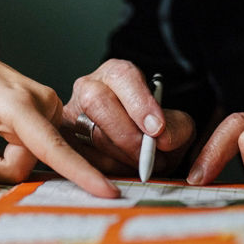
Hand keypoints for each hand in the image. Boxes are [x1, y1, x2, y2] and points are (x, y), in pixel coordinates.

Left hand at [0, 48, 118, 197]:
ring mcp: (50, 108)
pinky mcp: (51, 114)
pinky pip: (36, 150)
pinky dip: (12, 152)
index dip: (79, 172)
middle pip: (27, 163)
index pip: (52, 147)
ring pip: (32, 159)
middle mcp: (43, 103)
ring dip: (3, 161)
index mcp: (18, 104)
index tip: (106, 192)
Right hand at [61, 59, 195, 177]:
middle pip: (97, 101)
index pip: (122, 77)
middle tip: (150, 154)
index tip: (157, 129)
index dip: (139, 103)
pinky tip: (128, 169)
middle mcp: (88, 88)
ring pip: (90, 133)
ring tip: (146, 165)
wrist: (142, 146)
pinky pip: (84, 157)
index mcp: (116, 74)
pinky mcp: (66, 142)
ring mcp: (72, 114)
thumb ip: (177, 127)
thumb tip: (162, 139)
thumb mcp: (176, 123)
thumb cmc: (155, 130)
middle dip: (127, 134)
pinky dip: (111, 169)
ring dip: (122, 155)